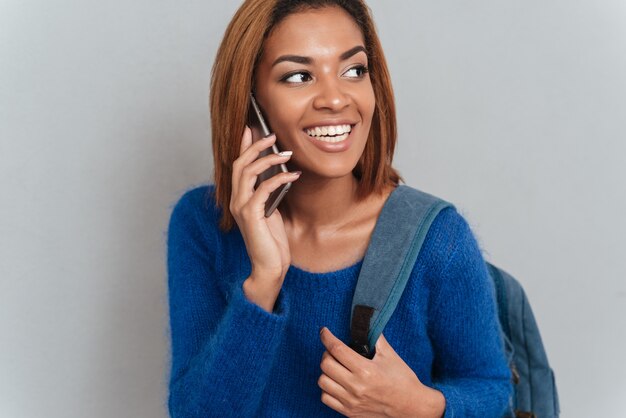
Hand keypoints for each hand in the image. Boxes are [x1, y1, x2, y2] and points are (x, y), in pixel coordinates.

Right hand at [230, 126, 300, 282]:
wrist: (270, 267)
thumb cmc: (272, 242)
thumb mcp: (271, 211)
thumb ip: (269, 193)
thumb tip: (278, 173)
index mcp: (239, 198)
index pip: (237, 166)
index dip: (243, 146)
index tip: (252, 128)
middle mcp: (235, 200)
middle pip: (239, 164)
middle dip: (255, 146)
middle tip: (272, 135)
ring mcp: (241, 207)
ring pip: (248, 172)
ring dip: (268, 159)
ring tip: (286, 154)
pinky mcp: (250, 215)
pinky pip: (263, 188)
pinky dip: (279, 178)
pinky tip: (293, 175)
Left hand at [318, 328, 444, 417]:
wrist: (411, 407)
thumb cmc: (402, 380)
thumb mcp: (390, 355)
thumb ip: (376, 338)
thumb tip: (366, 322)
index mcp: (366, 370)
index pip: (337, 349)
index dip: (327, 337)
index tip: (324, 331)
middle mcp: (356, 387)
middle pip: (326, 364)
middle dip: (327, 353)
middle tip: (335, 351)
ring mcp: (351, 401)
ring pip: (322, 381)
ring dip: (326, 371)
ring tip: (336, 367)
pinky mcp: (349, 412)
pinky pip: (325, 398)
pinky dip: (327, 388)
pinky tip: (337, 382)